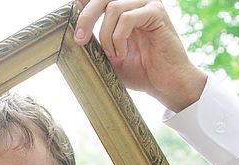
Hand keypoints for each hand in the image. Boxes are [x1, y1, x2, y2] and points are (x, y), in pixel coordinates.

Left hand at [73, 0, 206, 111]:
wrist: (164, 83)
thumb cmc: (139, 71)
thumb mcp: (107, 56)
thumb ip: (93, 41)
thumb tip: (74, 31)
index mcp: (124, 9)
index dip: (85, 7)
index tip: (75, 27)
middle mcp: (136, 2)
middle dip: (86, 18)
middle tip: (79, 40)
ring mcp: (148, 4)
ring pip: (113, 7)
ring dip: (106, 35)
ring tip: (113, 54)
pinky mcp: (157, 12)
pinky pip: (128, 18)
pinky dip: (119, 38)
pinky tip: (122, 53)